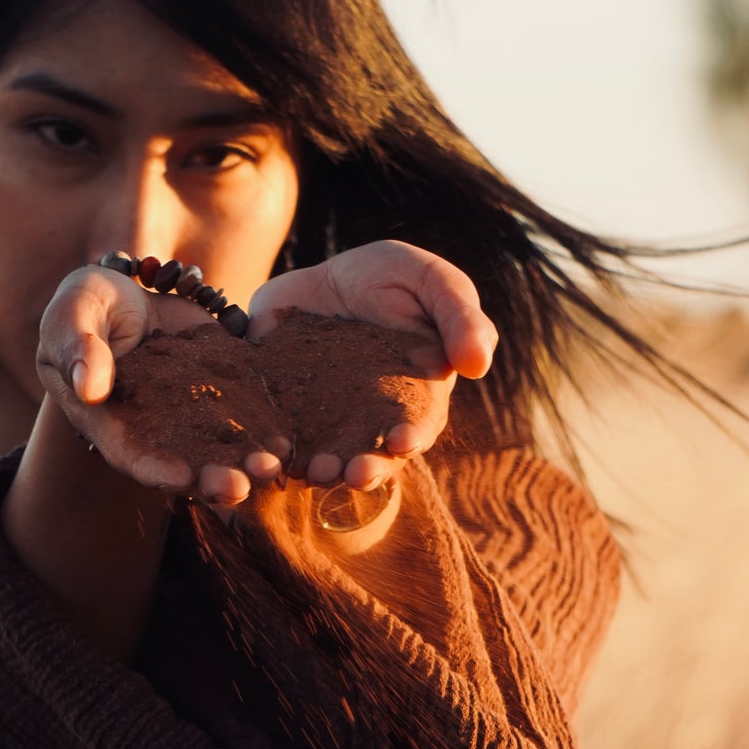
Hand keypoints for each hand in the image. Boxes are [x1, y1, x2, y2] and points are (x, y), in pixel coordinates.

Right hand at [36, 265, 289, 504]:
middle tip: (241, 487)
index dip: (156, 471)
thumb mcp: (71, 316)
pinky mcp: (223, 386)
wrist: (126, 292)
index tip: (183, 479)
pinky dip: (269, 425)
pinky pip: (248, 410)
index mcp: (112, 423)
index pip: (132, 456)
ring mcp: (193, 411)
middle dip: (212, 479)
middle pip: (184, 464)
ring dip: (247, 461)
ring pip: (222, 446)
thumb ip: (76, 348)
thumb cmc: (85, 307)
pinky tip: (291, 434)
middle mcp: (157, 429)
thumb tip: (89, 388)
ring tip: (274, 465)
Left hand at [246, 241, 496, 488]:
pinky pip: (278, 437)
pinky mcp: (283, 412)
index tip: (403, 441)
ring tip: (316, 470)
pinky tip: (269, 455)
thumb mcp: (433, 281)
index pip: (419, 425)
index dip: (413, 436)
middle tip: (354, 473)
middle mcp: (372, 421)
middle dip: (366, 468)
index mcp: (415, 396)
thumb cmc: (395, 278)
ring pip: (326, 456)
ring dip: (323, 469)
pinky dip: (274, 450)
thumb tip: (478, 364)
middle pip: (373, 455)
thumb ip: (461, 317)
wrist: (327, 275)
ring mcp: (326, 421)